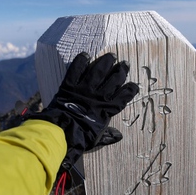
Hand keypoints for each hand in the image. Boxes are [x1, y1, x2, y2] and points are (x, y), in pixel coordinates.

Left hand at [30, 52, 138, 166]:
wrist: (61, 132)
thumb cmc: (81, 138)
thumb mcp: (96, 139)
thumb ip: (107, 136)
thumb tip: (118, 136)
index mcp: (107, 110)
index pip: (124, 97)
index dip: (130, 90)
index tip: (134, 86)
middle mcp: (98, 96)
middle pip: (114, 80)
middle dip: (121, 70)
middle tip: (124, 64)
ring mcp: (84, 89)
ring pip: (99, 71)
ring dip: (106, 62)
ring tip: (111, 56)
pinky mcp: (70, 85)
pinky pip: (76, 69)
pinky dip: (81, 61)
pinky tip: (86, 55)